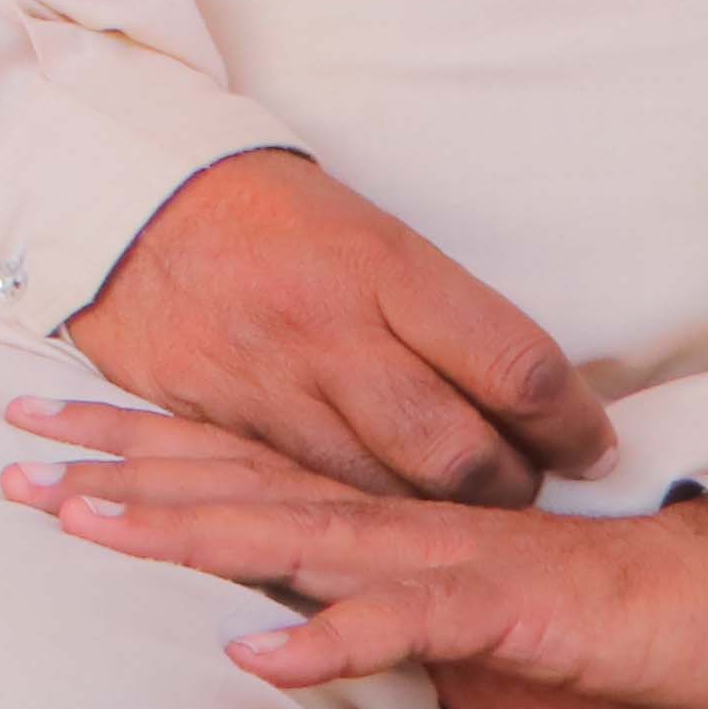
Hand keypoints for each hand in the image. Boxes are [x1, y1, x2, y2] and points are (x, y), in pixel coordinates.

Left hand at [5, 398, 707, 708]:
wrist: (692, 635)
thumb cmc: (582, 667)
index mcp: (360, 541)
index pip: (225, 485)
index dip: (131, 464)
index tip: (36, 458)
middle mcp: (374, 533)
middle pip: (222, 488)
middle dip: (114, 474)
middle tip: (14, 466)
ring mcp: (424, 563)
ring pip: (281, 532)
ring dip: (181, 528)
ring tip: (88, 524)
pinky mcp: (484, 609)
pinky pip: (393, 621)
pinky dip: (325, 634)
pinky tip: (256, 653)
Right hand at [68, 149, 617, 505]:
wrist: (124, 201)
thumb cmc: (269, 218)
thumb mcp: (373, 236)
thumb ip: (443, 318)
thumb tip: (526, 401)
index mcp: (385, 268)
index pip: (516, 369)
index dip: (570, 426)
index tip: (585, 446)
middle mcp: (330, 329)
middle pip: (456, 453)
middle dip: (507, 485)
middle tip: (516, 482)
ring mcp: (267, 378)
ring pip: (381, 489)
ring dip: (429, 508)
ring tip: (442, 496)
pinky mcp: (213, 415)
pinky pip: (300, 488)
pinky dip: (345, 504)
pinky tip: (363, 498)